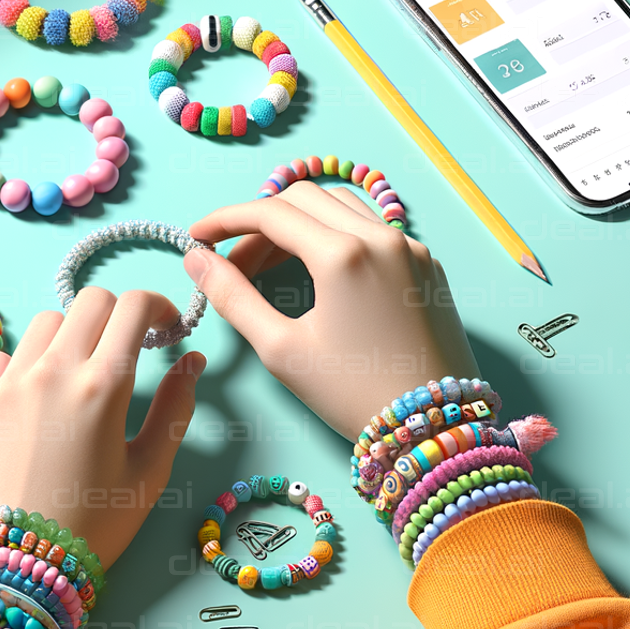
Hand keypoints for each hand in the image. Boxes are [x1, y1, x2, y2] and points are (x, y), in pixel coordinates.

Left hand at [0, 288, 204, 566]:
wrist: (13, 563)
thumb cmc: (91, 525)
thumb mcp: (148, 472)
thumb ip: (176, 409)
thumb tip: (191, 360)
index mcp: (103, 385)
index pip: (133, 305)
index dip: (157, 307)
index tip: (164, 328)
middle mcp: (51, 369)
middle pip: (89, 301)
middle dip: (117, 316)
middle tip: (127, 348)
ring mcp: (7, 381)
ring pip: (45, 323)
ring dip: (71, 337)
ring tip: (78, 378)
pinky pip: (1, 355)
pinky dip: (24, 365)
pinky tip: (35, 400)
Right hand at [184, 180, 477, 439]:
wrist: (433, 429)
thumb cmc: (353, 394)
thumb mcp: (281, 349)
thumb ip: (232, 296)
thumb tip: (197, 259)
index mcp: (344, 255)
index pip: (270, 212)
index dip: (224, 220)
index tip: (196, 237)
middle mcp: (381, 238)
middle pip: (303, 199)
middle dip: (259, 224)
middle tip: (233, 264)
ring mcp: (410, 249)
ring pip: (339, 206)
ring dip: (298, 223)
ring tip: (271, 267)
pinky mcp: (426, 266)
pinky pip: (371, 228)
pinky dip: (333, 235)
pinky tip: (317, 274)